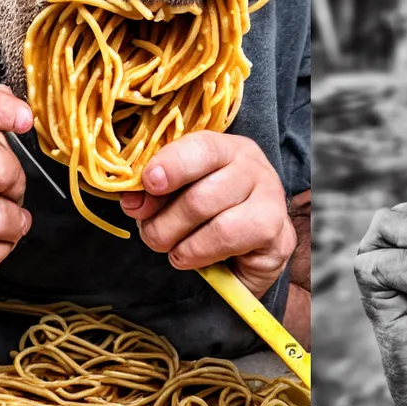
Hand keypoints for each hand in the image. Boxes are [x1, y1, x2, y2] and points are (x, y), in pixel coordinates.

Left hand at [120, 132, 294, 295]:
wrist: (250, 260)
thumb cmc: (209, 224)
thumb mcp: (178, 201)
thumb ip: (156, 196)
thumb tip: (132, 200)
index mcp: (225, 149)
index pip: (200, 145)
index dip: (171, 164)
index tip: (148, 183)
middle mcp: (251, 166)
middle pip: (198, 191)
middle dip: (163, 221)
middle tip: (153, 235)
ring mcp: (269, 196)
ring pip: (209, 214)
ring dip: (178, 241)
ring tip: (174, 251)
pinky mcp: (275, 230)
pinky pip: (226, 238)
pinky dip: (198, 252)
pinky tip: (192, 257)